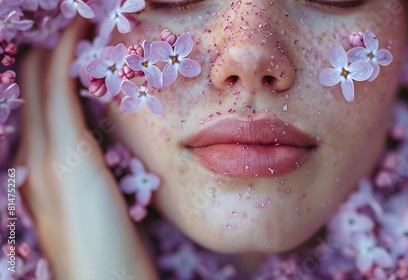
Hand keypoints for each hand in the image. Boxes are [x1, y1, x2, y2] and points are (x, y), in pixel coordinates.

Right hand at [15, 19, 157, 279]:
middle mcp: (29, 161)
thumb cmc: (105, 255)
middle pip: (26, 90)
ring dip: (54, 48)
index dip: (42, 73)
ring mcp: (44, 159)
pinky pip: (60, 94)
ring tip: (72, 19)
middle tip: (65, 22)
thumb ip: (87, 177)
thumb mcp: (92, 210)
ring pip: (37, 86)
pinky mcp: (69, 159)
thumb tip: (96, 151)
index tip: (61, 46)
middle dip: (44, 53)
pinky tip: (77, 32)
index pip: (32, 109)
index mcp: (35, 174)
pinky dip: (65, 59)